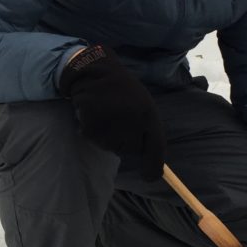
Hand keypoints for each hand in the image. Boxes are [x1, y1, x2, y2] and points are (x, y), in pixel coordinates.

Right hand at [59, 44, 164, 179]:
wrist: (92, 69)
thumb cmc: (119, 88)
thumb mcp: (140, 102)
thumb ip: (146, 127)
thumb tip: (149, 158)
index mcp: (149, 112)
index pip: (156, 146)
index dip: (153, 165)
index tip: (150, 177)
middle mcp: (134, 118)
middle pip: (130, 150)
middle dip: (124, 143)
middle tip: (117, 122)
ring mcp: (113, 121)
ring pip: (110, 146)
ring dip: (106, 137)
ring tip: (104, 115)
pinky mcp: (93, 121)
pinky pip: (93, 137)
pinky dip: (91, 130)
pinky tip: (92, 114)